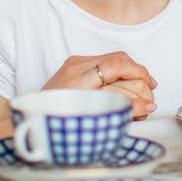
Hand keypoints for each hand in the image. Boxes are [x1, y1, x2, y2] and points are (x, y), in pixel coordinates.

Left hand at [41, 51, 157, 116]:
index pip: (115, 67)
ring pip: (115, 57)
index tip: (150, 94)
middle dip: (140, 76)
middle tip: (150, 94)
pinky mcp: (75, 63)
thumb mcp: (89, 121)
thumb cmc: (57, 123)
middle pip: (119, 60)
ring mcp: (74, 63)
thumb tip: (148, 106)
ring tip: (144, 88)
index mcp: (76, 84)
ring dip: (134, 71)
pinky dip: (122, 70)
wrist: (30, 117)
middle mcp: (75, 69)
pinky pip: (106, 60)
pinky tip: (129, 81)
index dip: (138, 76)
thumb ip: (119, 111)